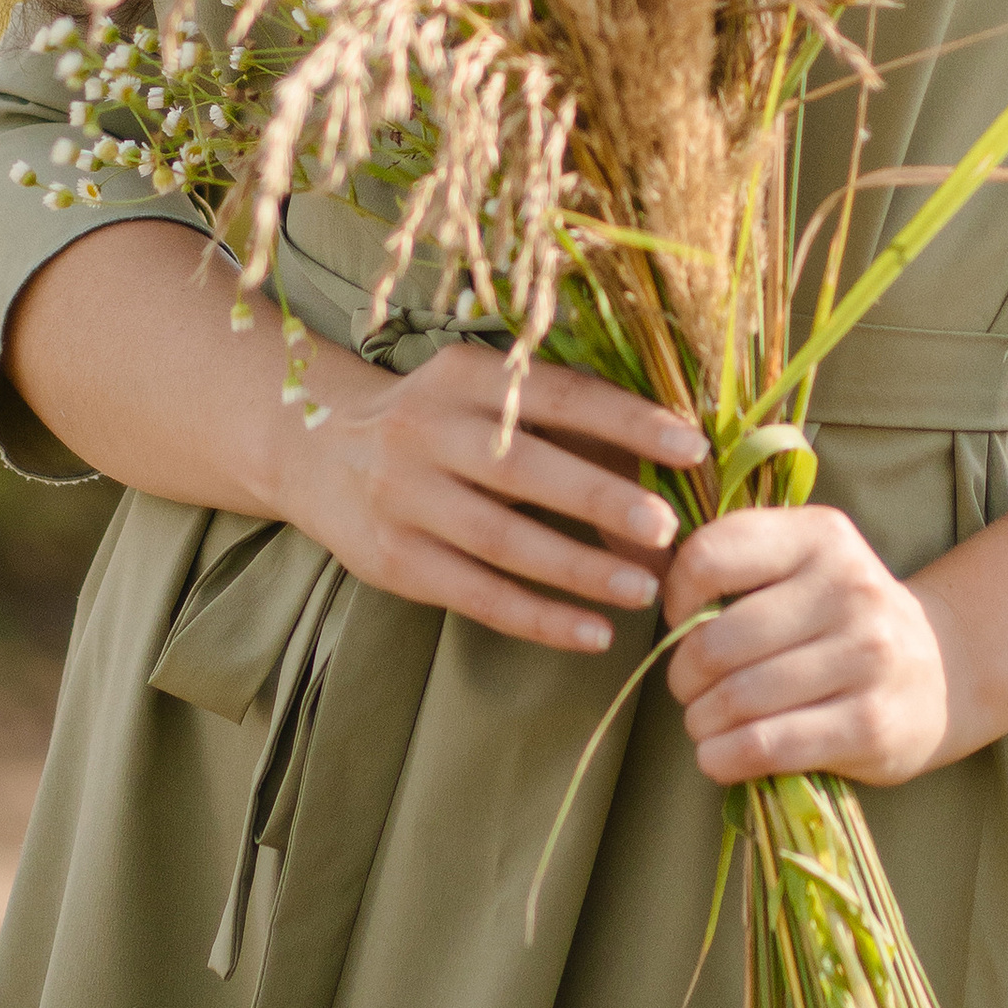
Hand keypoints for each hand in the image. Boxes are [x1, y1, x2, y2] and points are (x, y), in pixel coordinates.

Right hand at [279, 338, 707, 655]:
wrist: (315, 448)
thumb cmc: (440, 421)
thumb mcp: (489, 397)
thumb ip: (570, 425)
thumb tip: (669, 467)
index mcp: (466, 375)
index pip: (558, 395)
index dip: (627, 420)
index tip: (693, 448)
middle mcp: (426, 429)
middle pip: (524, 469)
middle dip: (600, 499)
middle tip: (668, 529)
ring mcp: (402, 497)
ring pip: (502, 541)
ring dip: (578, 569)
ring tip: (645, 592)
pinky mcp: (392, 560)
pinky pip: (477, 595)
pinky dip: (540, 617)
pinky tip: (594, 632)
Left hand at [661, 502, 959, 786]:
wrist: (948, 667)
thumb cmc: (846, 616)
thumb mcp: (806, 564)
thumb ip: (738, 561)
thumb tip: (641, 572)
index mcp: (821, 536)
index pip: (710, 556)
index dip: (676, 595)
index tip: (682, 619)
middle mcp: (848, 589)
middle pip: (717, 641)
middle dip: (684, 675)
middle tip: (689, 688)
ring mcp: (865, 657)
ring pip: (737, 698)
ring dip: (701, 721)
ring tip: (704, 723)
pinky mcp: (869, 724)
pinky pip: (767, 745)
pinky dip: (724, 757)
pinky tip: (720, 756)